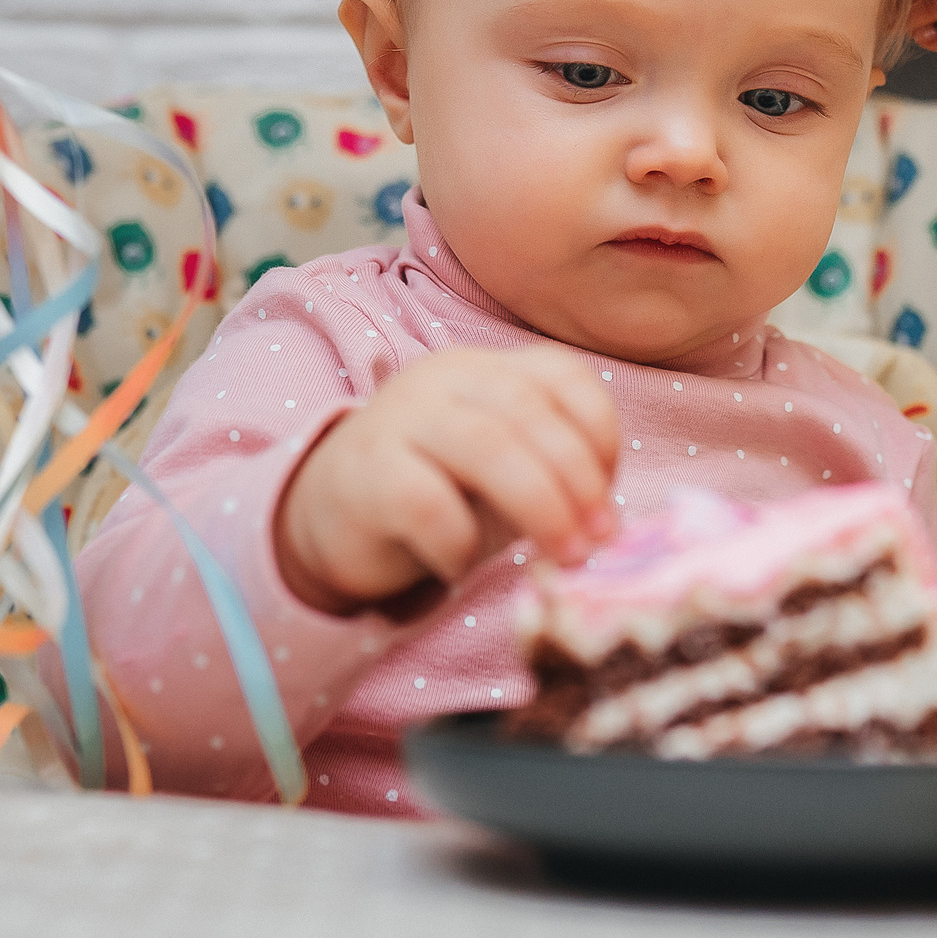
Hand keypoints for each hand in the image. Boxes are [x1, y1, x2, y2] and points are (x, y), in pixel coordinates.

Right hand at [274, 346, 621, 615]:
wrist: (326, 517)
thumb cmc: (435, 497)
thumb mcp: (502, 479)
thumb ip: (552, 479)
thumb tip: (608, 526)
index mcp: (487, 370)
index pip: (561, 374)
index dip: (600, 431)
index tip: (610, 492)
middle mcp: (443, 380)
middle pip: (529, 412)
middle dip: (578, 480)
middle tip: (599, 539)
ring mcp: (400, 419)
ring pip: (487, 447)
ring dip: (541, 507)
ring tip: (564, 556)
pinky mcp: (365, 472)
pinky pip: (429, 504)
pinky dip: (460, 543)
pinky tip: (460, 567)